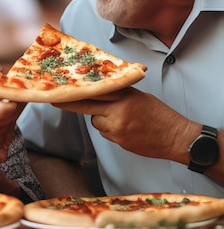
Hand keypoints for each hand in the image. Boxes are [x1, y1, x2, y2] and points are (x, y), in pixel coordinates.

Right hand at [0, 84, 21, 148]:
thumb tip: (4, 90)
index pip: (0, 111)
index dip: (13, 104)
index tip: (16, 95)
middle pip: (10, 117)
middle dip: (17, 104)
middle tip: (18, 93)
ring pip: (10, 124)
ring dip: (13, 113)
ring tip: (8, 102)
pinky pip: (4, 132)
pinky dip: (7, 122)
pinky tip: (2, 114)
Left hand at [55, 87, 195, 162]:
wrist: (175, 136)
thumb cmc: (160, 114)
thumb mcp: (140, 97)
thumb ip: (120, 94)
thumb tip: (100, 92)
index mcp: (125, 94)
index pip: (96, 89)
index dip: (78, 89)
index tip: (61, 88)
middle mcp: (119, 108)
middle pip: (87, 105)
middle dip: (70, 104)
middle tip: (53, 101)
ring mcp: (118, 126)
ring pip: (96, 121)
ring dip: (101, 119)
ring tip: (120, 119)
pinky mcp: (119, 140)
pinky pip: (105, 133)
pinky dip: (110, 130)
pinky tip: (126, 130)